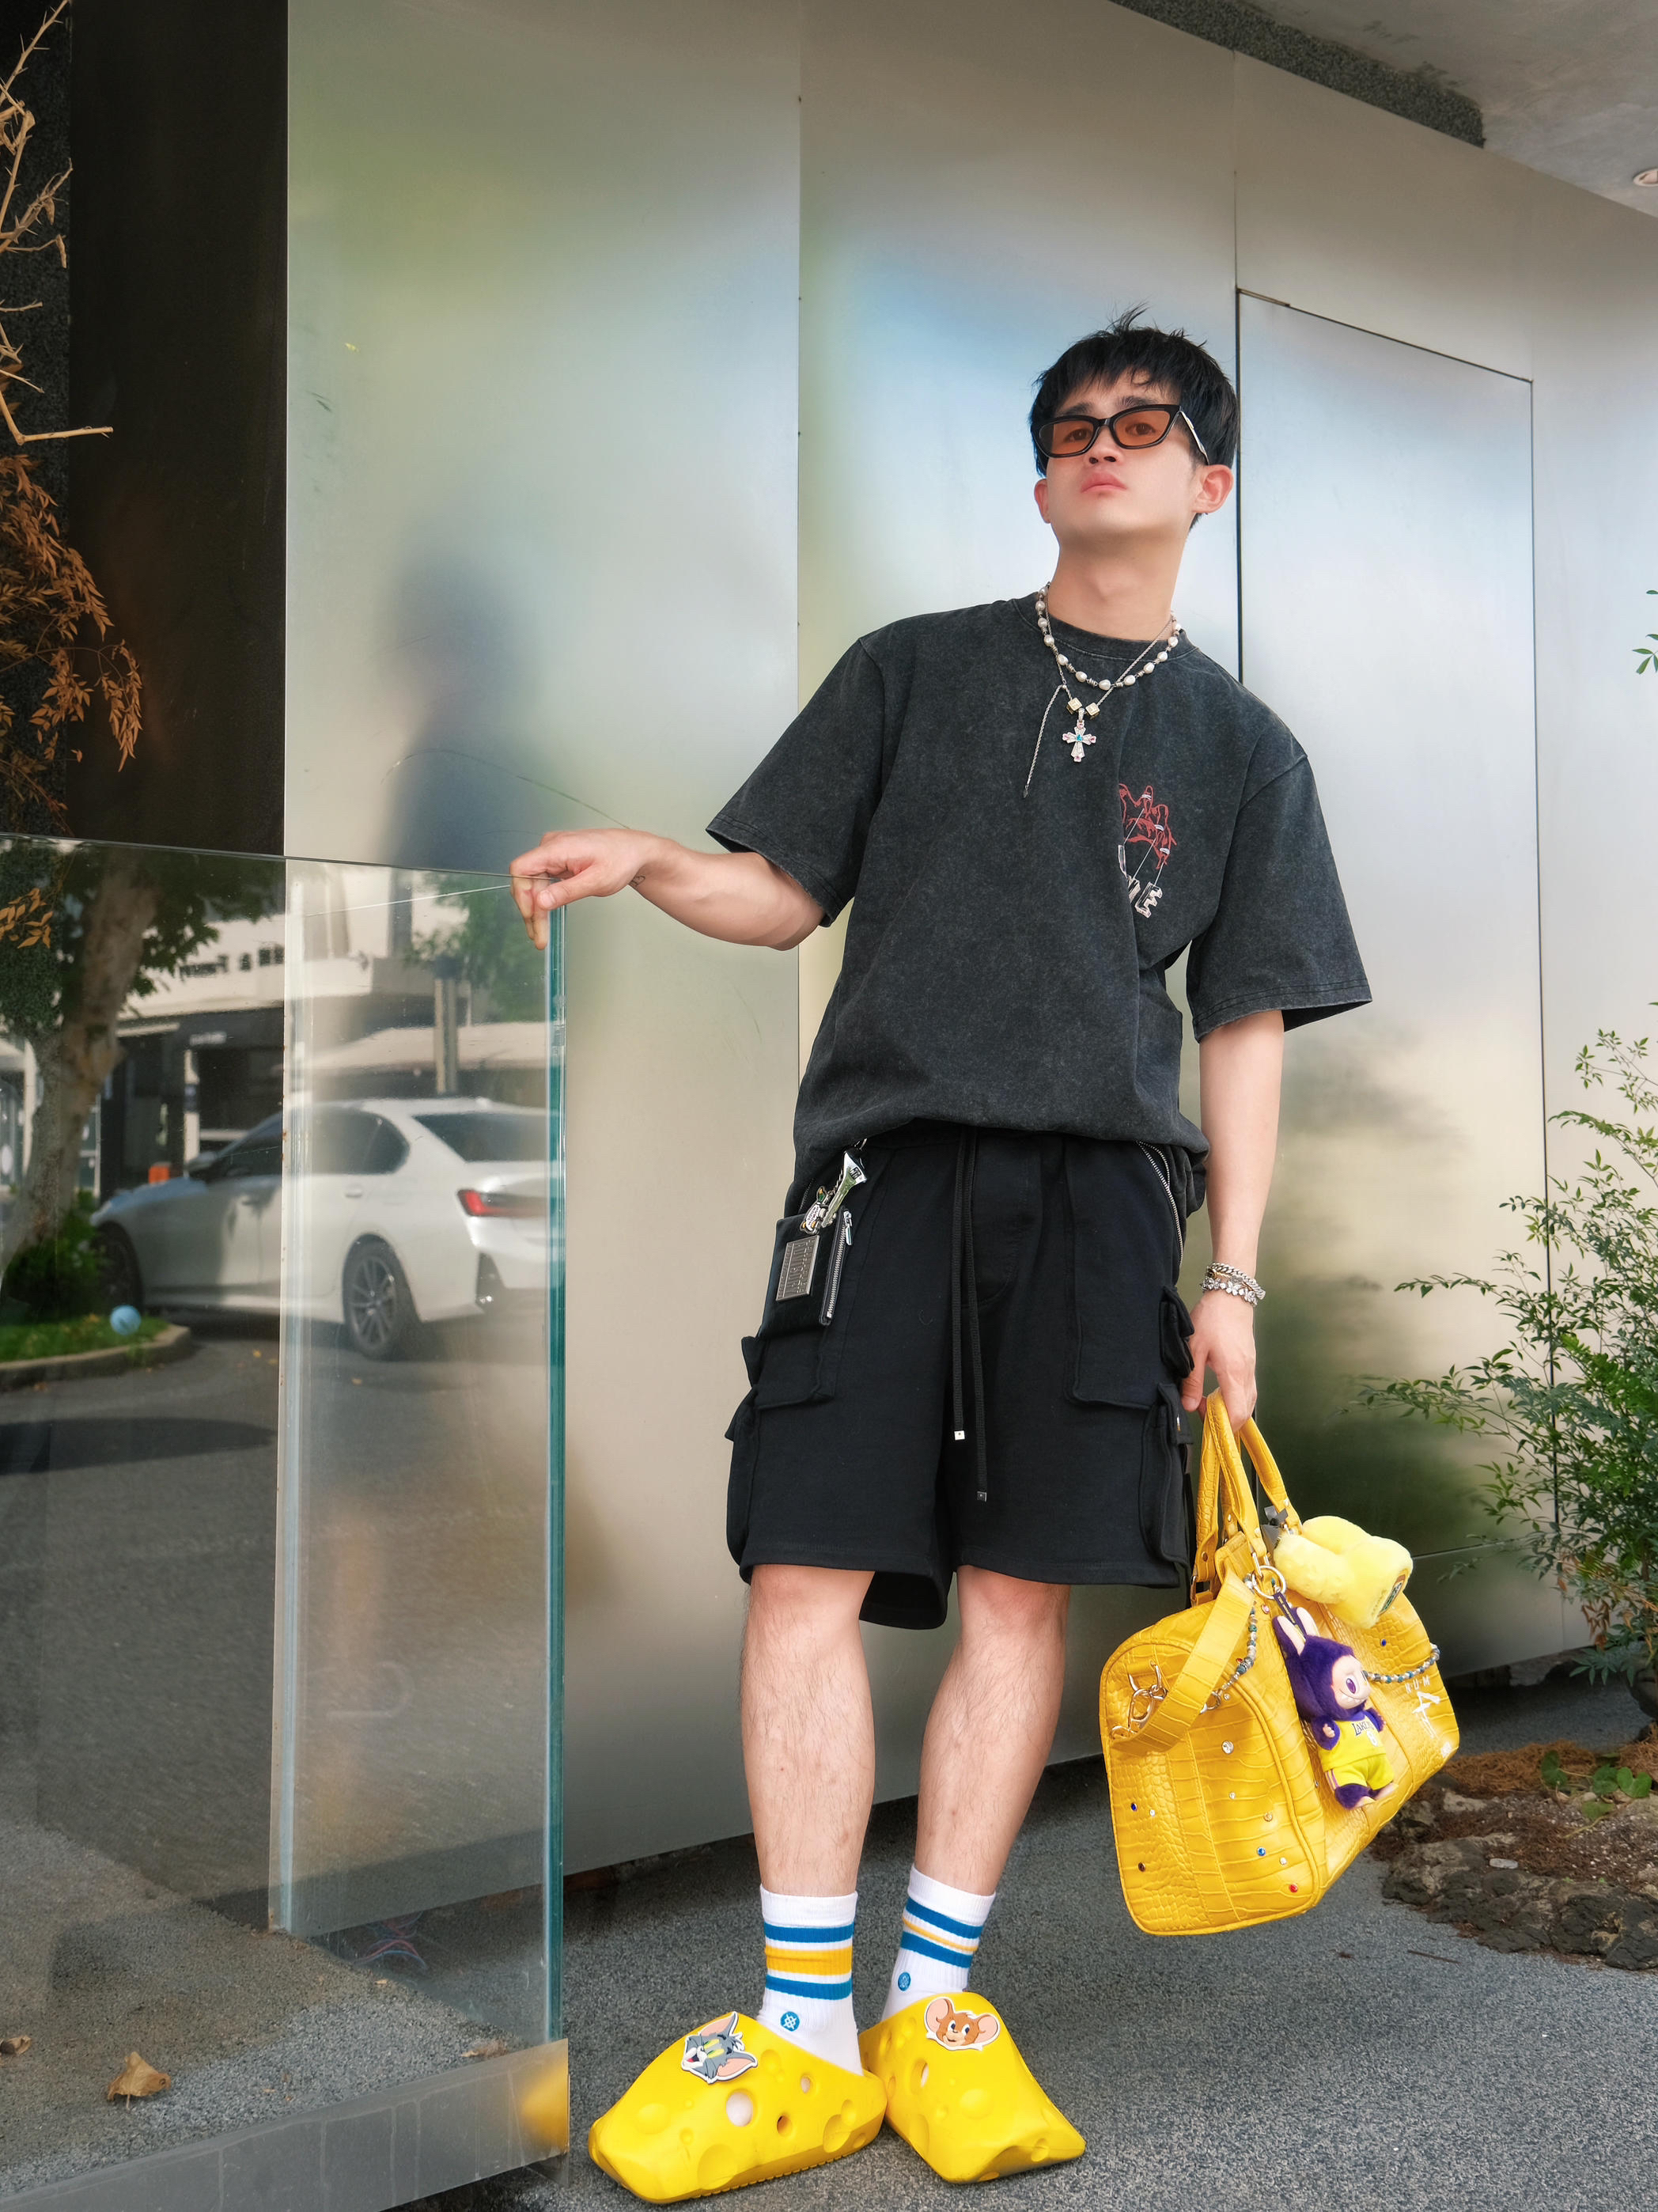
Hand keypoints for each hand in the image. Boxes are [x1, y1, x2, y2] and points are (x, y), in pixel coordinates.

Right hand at [509, 828, 657, 947]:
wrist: (633, 851)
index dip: (521, 894)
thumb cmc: (620, 859)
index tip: (531, 916)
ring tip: (540, 934)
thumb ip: (567, 891)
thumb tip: (541, 902)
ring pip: (533, 885)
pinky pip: (542, 883)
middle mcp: (550, 848)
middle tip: (538, 936)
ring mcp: (552, 855)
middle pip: (526, 881)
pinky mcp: (557, 862)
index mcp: (557, 847)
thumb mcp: (596, 881)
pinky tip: (544, 919)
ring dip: (535, 910)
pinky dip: (543, 902)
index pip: (521, 869)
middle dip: (531, 911)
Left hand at [1179, 1288, 1256, 1427]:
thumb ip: (1193, 1381)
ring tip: (1209, 1404)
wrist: (1231, 1296)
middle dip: (1227, 1420)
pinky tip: (1219, 1393)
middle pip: (1245, 1411)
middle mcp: (1247, 1373)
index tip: (1207, 1425)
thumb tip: (1189, 1407)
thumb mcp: (1194, 1350)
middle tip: (1204, 1415)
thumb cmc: (1211, 1319)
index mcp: (1233, 1372)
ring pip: (1249, 1401)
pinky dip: (1236, 1398)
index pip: (1237, 1412)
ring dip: (1232, 1409)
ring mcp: (1251, 1368)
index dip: (1224, 1426)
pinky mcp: (1250, 1363)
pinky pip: (1248, 1389)